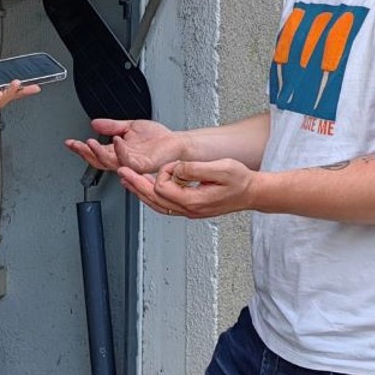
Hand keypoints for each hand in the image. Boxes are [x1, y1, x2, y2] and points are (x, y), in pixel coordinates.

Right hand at [65, 117, 185, 175]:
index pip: (95, 152)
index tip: (69, 142)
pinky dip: (120, 149)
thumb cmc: (158, 139)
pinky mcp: (143, 164)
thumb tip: (94, 124)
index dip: (81, 148)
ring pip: (109, 162)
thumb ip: (111, 126)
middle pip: (98, 160)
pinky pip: (128, 159)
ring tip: (88, 143)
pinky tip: (116, 140)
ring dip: (97, 153)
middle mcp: (123, 159)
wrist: (176, 143)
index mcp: (118, 152)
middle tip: (75, 145)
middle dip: (84, 153)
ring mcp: (132, 164)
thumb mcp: (129, 126)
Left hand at [117, 158, 257, 220]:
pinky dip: (152, 196)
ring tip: (128, 181)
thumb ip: (194, 169)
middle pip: (153, 200)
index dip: (162, 172)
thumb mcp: (220, 168)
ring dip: (140, 191)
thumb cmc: (241, 181)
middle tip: (122, 172)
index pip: (163, 188)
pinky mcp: (191, 208)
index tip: (173, 163)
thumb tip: (176, 168)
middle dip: (136, 184)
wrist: (253, 193)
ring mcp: (189, 211)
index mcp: (193, 201)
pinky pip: (165, 205)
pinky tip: (147, 189)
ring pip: (157, 205)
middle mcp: (189, 209)